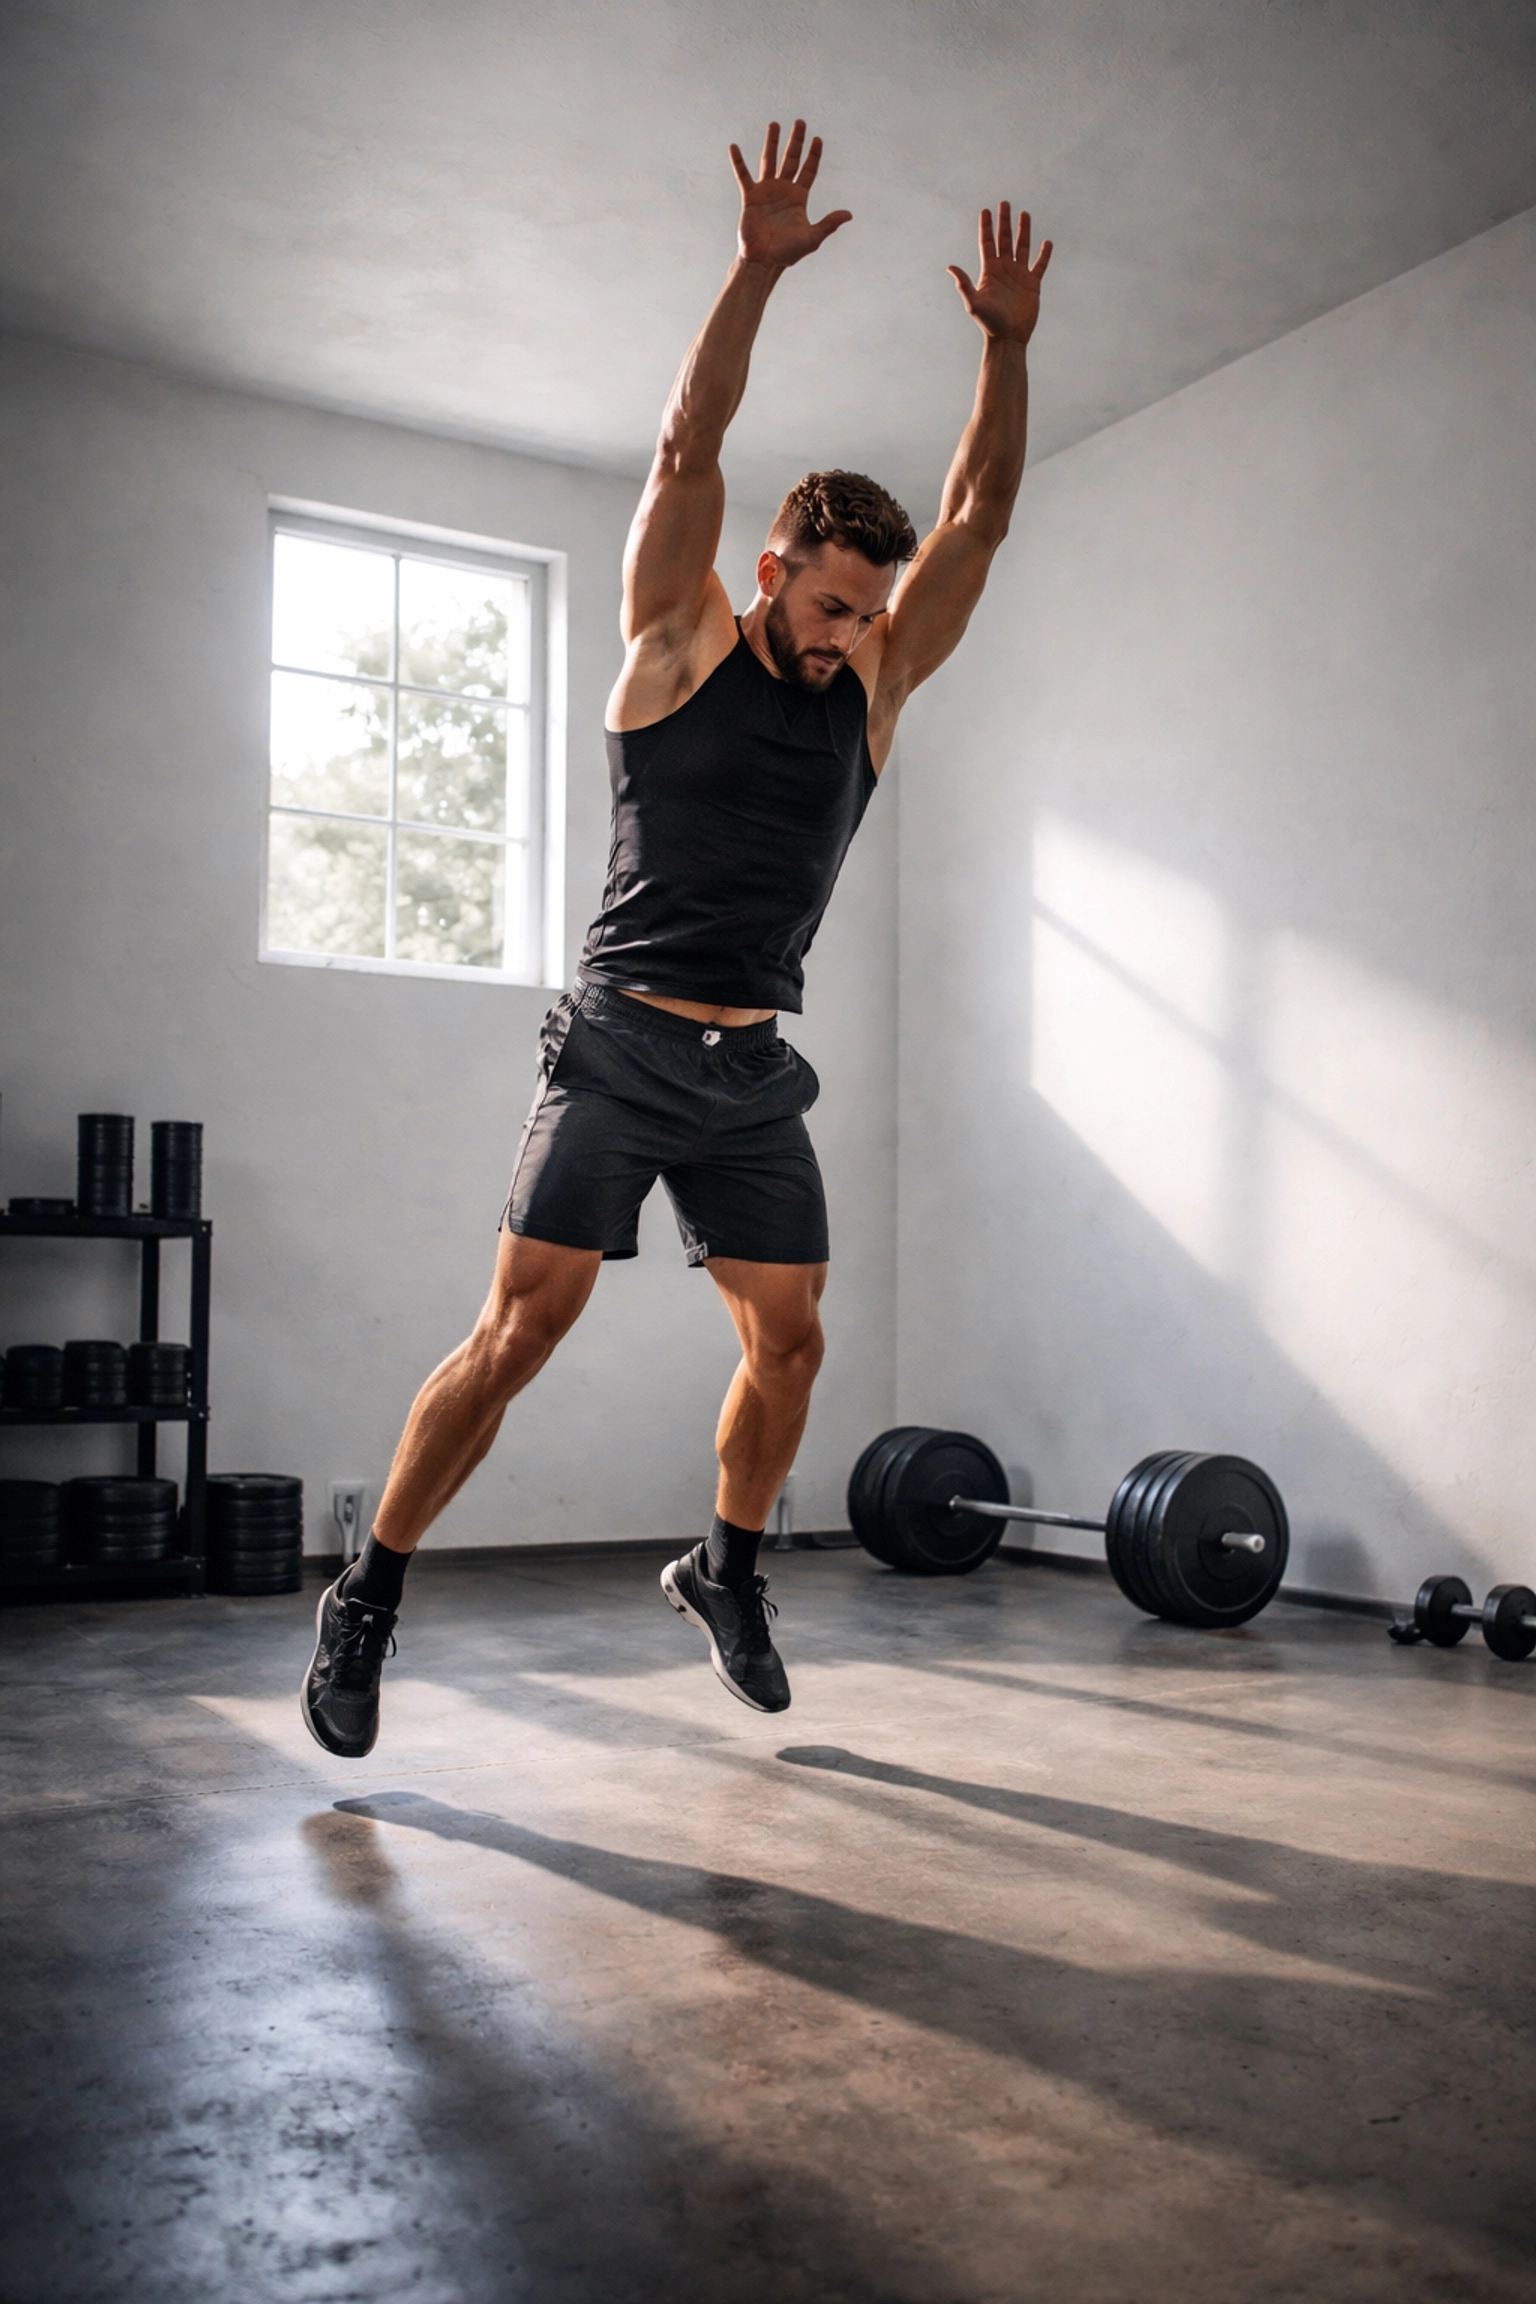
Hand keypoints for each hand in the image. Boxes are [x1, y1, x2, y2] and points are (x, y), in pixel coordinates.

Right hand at [729, 119, 850, 269]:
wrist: (764, 262)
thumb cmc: (788, 253)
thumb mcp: (812, 238)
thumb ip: (828, 224)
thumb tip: (849, 215)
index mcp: (799, 197)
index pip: (808, 170)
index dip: (814, 155)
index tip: (818, 139)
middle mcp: (783, 190)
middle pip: (791, 159)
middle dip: (796, 141)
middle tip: (800, 122)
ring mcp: (766, 192)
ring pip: (769, 161)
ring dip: (772, 143)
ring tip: (775, 124)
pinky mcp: (750, 197)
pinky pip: (743, 176)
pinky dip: (738, 162)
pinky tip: (734, 147)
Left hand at [948, 202, 1051, 343]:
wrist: (1008, 338)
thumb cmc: (989, 323)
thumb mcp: (974, 303)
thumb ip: (964, 284)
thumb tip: (950, 267)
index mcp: (989, 271)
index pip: (987, 243)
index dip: (986, 227)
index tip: (986, 210)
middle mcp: (1004, 270)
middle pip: (1004, 240)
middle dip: (1004, 222)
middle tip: (1004, 203)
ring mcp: (1019, 276)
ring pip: (1022, 247)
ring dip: (1023, 231)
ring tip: (1024, 214)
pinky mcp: (1032, 285)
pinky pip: (1039, 265)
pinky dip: (1044, 254)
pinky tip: (1047, 242)